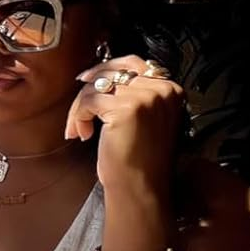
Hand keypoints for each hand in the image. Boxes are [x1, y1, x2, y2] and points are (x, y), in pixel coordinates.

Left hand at [66, 55, 183, 198]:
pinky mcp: (126, 109)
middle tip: (78, 105)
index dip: (106, 71)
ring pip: (97, 85)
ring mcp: (145, 98)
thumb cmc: (139, 158)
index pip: (134, 63)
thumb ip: (136, 93)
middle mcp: (162, 90)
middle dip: (90, 86)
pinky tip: (83, 134)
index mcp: (171, 89)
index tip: (87, 81)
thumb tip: (103, 72)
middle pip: (113, 71)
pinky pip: (89, 100)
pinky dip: (78, 116)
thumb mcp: (146, 118)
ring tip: (79, 128)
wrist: (140, 187)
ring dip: (81, 106)